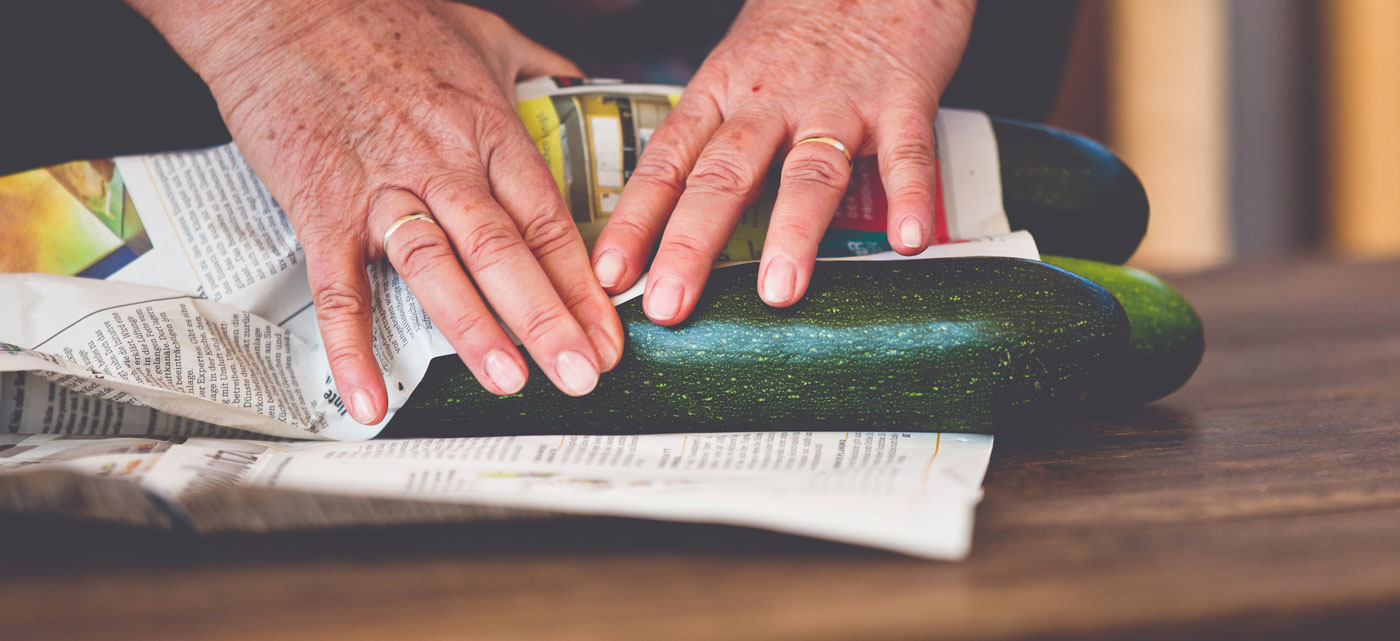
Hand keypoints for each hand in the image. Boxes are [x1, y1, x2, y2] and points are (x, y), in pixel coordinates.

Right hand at [129, 0, 624, 422]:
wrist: (279, 3)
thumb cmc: (381, 17)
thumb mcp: (482, 33)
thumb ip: (537, 69)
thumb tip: (580, 88)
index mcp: (487, 129)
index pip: (548, 219)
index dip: (584, 284)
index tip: (612, 333)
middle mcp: (443, 164)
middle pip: (506, 251)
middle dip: (549, 320)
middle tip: (584, 375)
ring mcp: (381, 188)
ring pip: (436, 267)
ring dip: (474, 330)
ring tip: (511, 381)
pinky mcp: (321, 206)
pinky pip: (339, 287)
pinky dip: (352, 345)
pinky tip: (370, 397)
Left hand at [590, 0, 975, 323]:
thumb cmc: (804, 21)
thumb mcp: (739, 65)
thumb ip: (715, 136)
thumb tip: (673, 219)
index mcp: (722, 93)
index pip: (666, 162)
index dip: (636, 220)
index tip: (610, 274)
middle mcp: (770, 100)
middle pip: (722, 176)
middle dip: (691, 244)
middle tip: (668, 305)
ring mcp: (837, 100)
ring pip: (807, 170)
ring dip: (791, 232)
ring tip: (778, 291)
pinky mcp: (902, 95)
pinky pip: (906, 151)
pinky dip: (909, 196)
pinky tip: (907, 238)